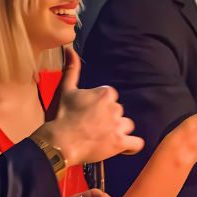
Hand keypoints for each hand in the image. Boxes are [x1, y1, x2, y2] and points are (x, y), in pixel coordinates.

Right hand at [39, 46, 144, 163]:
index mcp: (105, 93)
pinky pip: (137, 144)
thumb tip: (70, 49)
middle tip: (92, 127)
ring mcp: (118, 126)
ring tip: (103, 137)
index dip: (99, 106)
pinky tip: (124, 147)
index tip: (88, 113)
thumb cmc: (61, 116)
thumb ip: (72, 70)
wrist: (59, 142)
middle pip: (118, 112)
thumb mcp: (66, 90)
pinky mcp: (120, 143)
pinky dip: (132, 146)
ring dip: (119, 131)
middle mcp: (115, 108)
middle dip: (108, 119)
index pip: (110, 97)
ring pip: (127, 125)